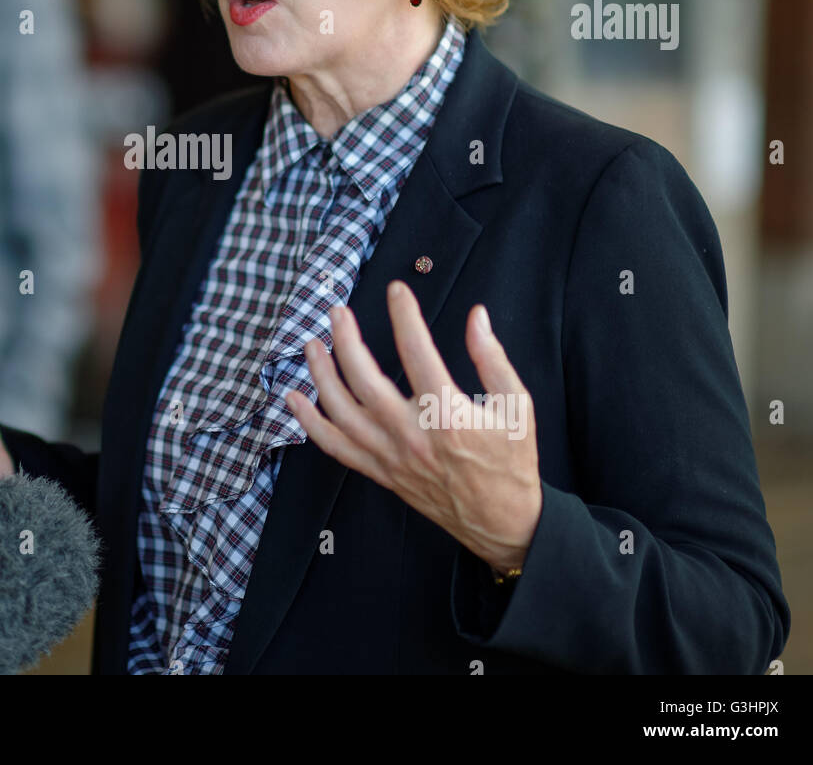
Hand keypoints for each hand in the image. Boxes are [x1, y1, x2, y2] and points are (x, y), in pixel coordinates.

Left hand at [285, 281, 540, 572]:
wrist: (504, 523)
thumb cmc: (512, 463)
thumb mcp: (518, 406)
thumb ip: (493, 359)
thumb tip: (476, 316)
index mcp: (448, 415)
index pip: (417, 352)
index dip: (404, 316)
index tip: (397, 290)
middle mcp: (412, 436)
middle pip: (365, 381)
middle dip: (346, 341)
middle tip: (338, 312)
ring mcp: (392, 457)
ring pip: (342, 413)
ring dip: (320, 376)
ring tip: (312, 345)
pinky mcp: (381, 473)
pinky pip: (337, 448)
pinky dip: (311, 424)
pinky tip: (295, 399)